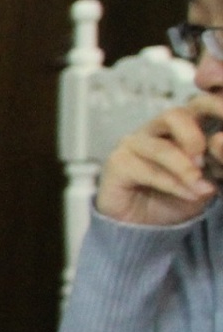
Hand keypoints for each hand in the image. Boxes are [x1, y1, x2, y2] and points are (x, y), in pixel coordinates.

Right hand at [94, 107, 220, 226]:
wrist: (149, 227)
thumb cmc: (180, 197)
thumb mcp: (210, 178)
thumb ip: (218, 160)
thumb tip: (220, 142)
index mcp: (183, 125)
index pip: (199, 104)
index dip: (215, 107)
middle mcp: (156, 129)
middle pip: (174, 115)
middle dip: (194, 136)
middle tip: (205, 158)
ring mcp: (134, 144)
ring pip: (162, 148)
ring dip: (185, 169)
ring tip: (203, 187)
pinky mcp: (117, 164)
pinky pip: (148, 171)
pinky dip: (173, 185)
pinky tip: (190, 195)